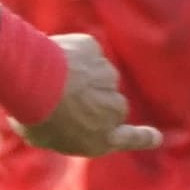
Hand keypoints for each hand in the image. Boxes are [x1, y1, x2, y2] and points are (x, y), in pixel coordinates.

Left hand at [15, 30, 160, 159]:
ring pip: (97, 74)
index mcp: (103, 138)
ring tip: (51, 80)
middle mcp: (113, 108)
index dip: (144, 137)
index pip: (132, 139)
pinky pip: (84, 52)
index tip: (156, 136)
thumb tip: (56, 119)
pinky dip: (72, 55)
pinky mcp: (95, 50)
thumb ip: (60, 131)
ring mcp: (107, 76)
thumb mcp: (43, 138)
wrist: (33, 82)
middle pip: (111, 103)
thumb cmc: (34, 116)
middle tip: (61, 99)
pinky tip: (54, 61)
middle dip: (92, 100)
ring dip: (81, 75)